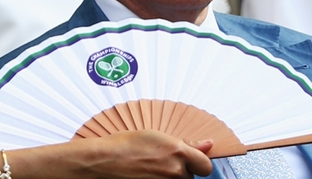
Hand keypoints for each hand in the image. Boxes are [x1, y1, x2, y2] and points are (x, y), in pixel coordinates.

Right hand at [49, 130, 212, 178]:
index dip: (199, 164)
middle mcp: (176, 171)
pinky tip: (147, 176)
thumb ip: (186, 143)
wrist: (103, 162)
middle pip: (191, 177)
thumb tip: (207, 144)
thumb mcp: (156, 136)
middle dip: (181, 172)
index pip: (206, 165)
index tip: (192, 162)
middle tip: (161, 164)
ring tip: (150, 170)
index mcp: (178, 151)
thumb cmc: (124, 146)